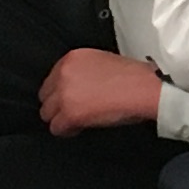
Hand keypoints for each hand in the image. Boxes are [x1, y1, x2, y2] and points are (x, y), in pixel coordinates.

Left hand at [39, 47, 164, 135]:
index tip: (72, 99)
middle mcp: (63, 73)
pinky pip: (56, 128)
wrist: (143, 88)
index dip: (62, 92)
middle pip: (45, 96)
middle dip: (58, 105)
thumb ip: (85, 71)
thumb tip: (80, 88)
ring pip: (47, 113)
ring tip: (78, 121)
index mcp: (72, 58)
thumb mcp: (102, 62)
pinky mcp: (70, 113)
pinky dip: (67, 131)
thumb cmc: (134, 77)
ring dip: (61, 118)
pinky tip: (81, 128)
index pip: (52, 79)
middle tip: (74, 112)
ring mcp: (64, 94)